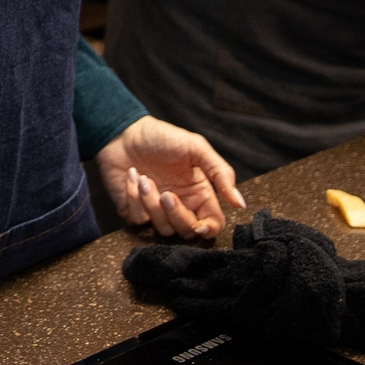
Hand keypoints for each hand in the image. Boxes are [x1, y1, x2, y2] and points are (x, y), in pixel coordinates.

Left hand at [94, 116, 244, 238]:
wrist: (124, 132)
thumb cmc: (163, 137)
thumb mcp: (196, 148)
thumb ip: (220, 174)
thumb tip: (240, 203)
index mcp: (199, 193)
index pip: (212, 224)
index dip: (208, 230)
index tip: (199, 225)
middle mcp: (180, 205)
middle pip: (187, 232)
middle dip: (176, 215)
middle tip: (166, 194)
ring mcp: (156, 210)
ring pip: (162, 229)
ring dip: (151, 203)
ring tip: (145, 178)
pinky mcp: (134, 210)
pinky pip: (137, 219)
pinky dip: (133, 198)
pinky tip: (133, 176)